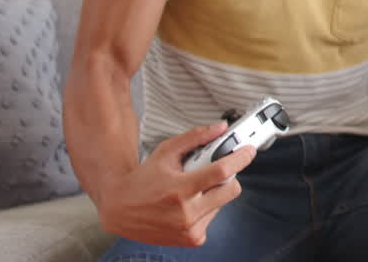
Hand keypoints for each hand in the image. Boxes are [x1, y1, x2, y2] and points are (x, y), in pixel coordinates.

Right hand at [96, 122, 255, 246]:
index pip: (221, 172)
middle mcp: (186, 212)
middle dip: (228, 177)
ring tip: (191, 191)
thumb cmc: (142, 179)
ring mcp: (190, 229)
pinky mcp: (192, 239)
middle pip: (231, 190)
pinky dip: (206, 209)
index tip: (248, 151)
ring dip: (214, 194)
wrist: (119, 209)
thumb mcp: (166, 152)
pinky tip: (188, 206)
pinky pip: (213, 218)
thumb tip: (221, 128)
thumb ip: (195, 138)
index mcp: (180, 189)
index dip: (240, 159)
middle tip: (213, 171)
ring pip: (223, 203)